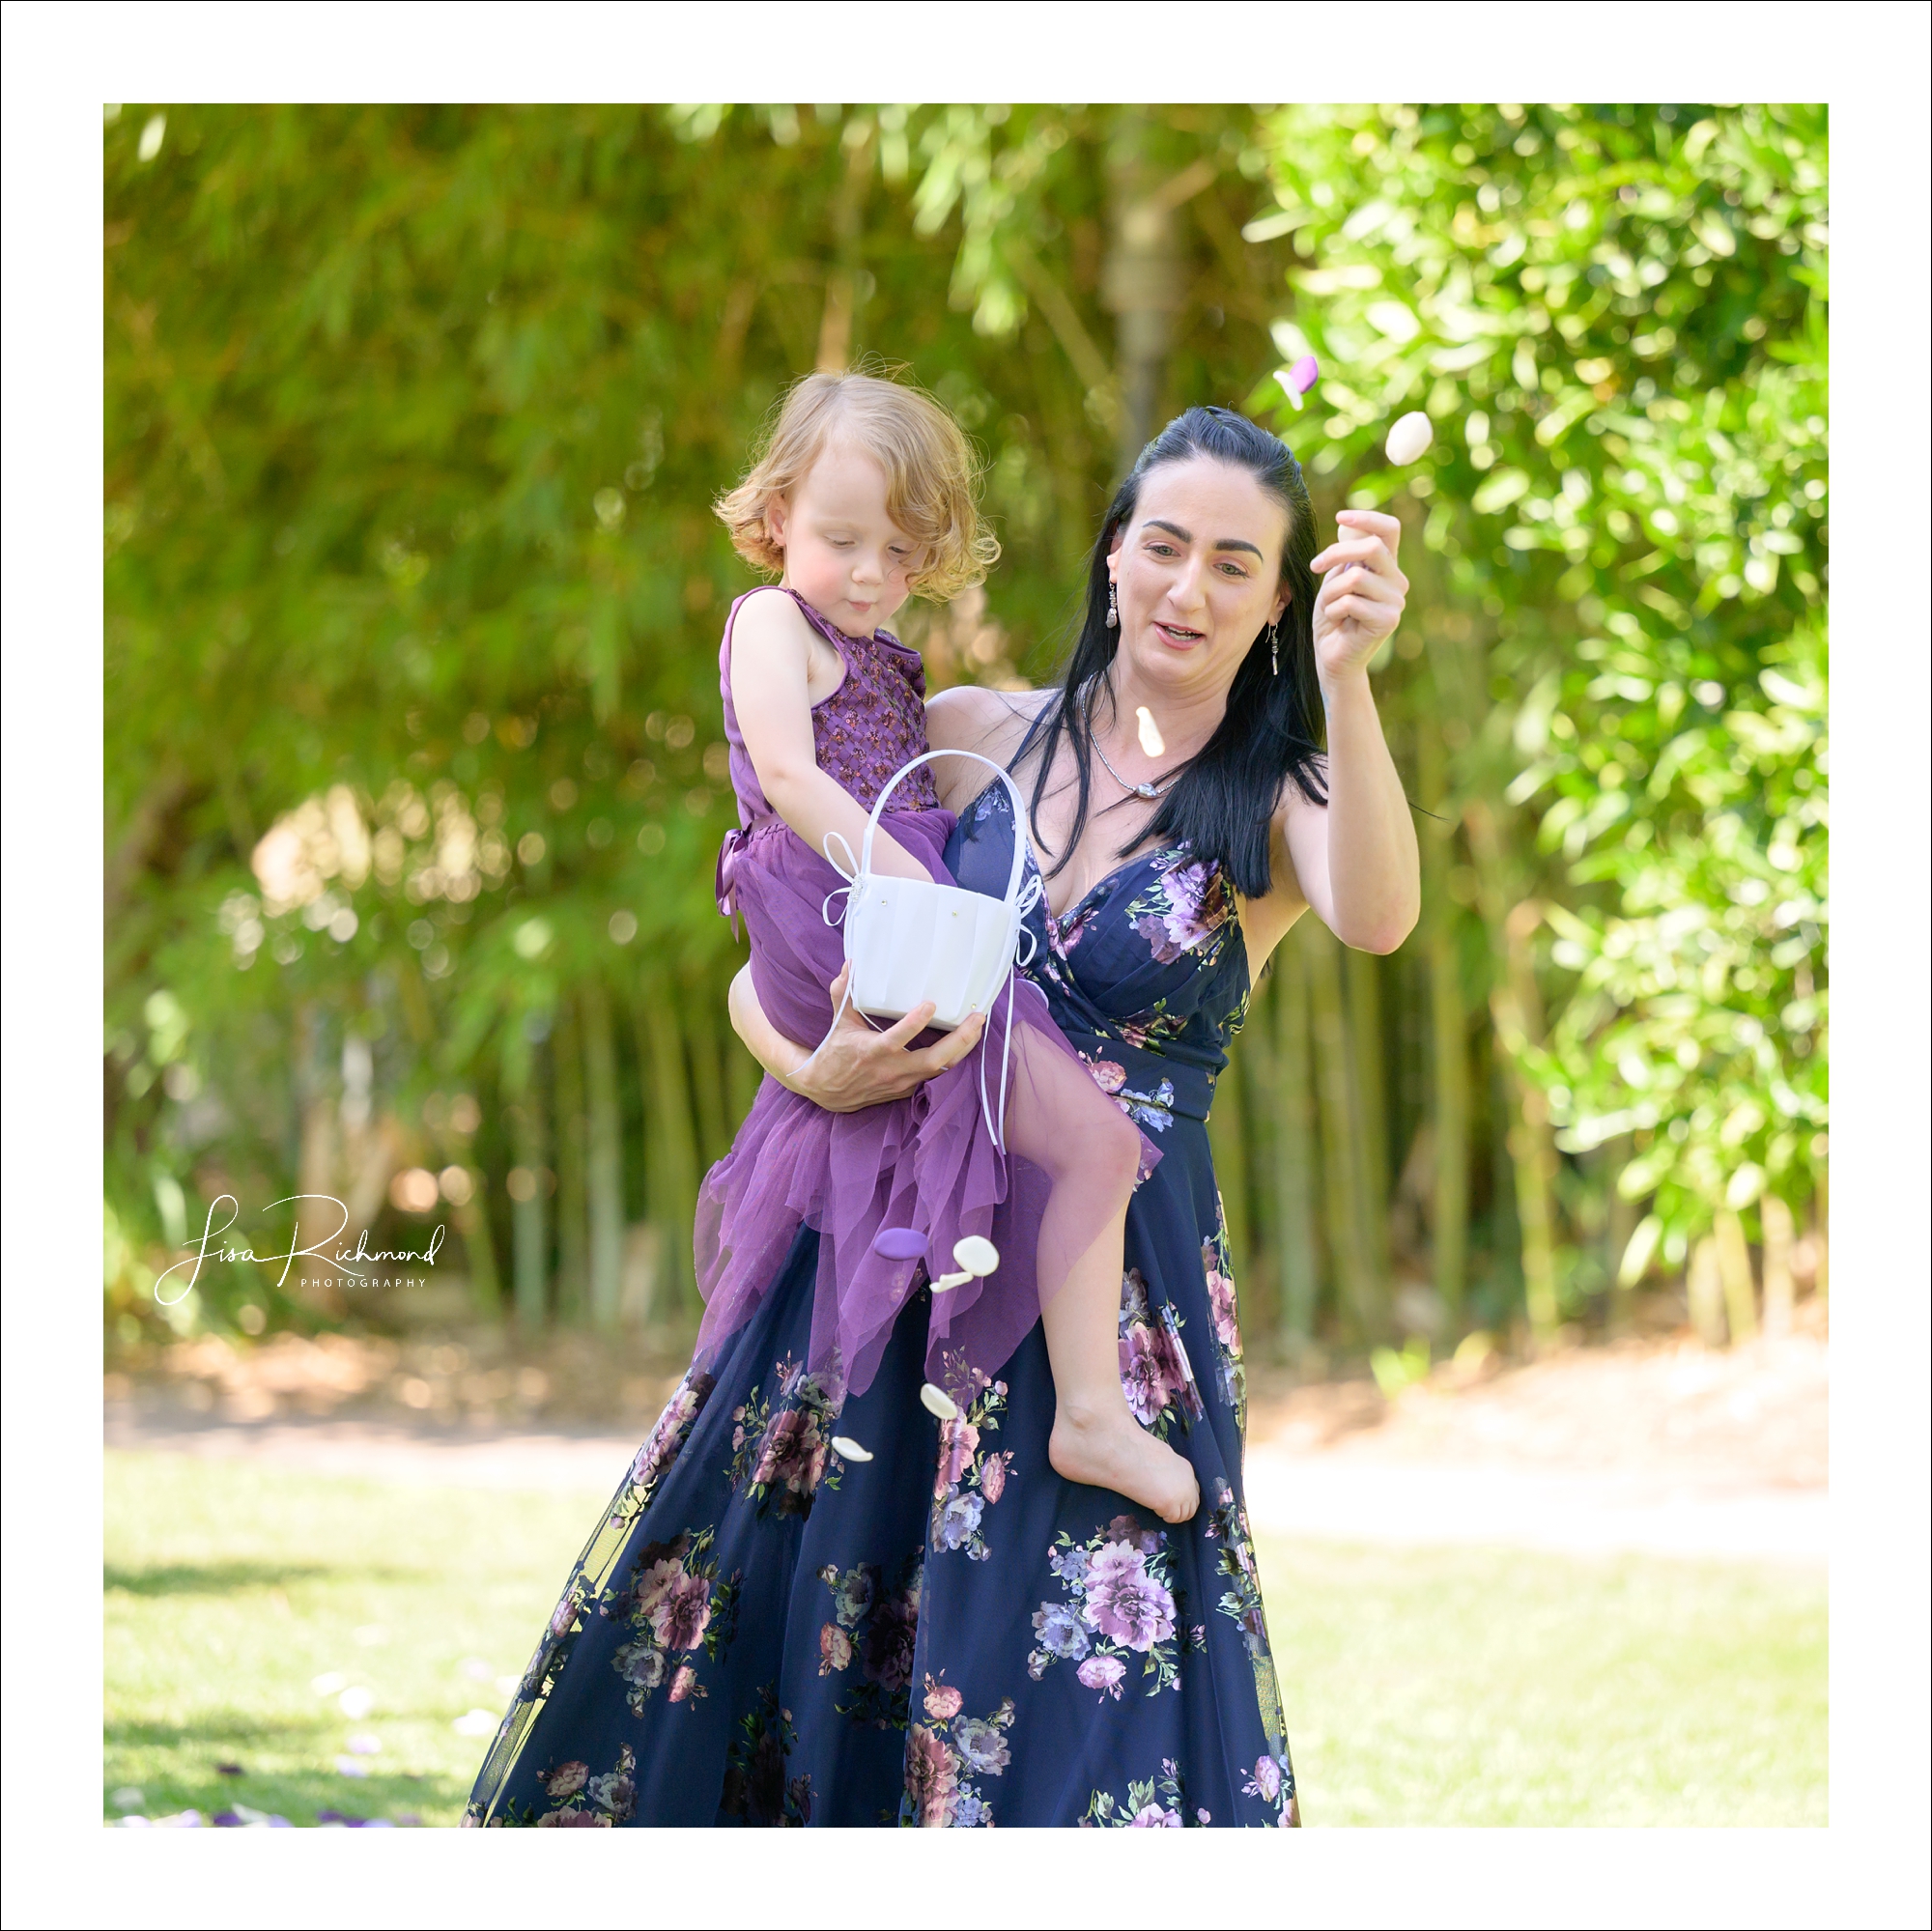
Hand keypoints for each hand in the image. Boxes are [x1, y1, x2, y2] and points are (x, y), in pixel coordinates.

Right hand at [777, 964, 986, 1113]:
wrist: (828, 1091)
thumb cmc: (835, 1052)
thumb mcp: (838, 1021)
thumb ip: (844, 993)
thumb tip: (851, 965)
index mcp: (872, 1051)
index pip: (897, 1039)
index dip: (915, 1023)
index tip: (931, 1004)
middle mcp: (892, 1070)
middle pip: (934, 1060)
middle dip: (960, 1040)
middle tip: (977, 1017)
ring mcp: (903, 1082)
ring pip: (942, 1069)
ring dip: (963, 1048)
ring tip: (977, 1025)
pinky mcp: (909, 1089)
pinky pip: (936, 1075)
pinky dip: (952, 1058)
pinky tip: (964, 1041)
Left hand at [1309, 509, 1408, 690]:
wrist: (1333, 658)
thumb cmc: (1333, 618)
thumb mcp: (1335, 580)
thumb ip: (1346, 557)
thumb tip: (1346, 528)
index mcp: (1386, 567)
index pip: (1390, 530)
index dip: (1367, 518)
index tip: (1340, 517)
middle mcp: (1397, 581)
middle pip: (1372, 547)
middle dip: (1336, 553)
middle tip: (1315, 566)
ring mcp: (1396, 601)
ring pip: (1356, 577)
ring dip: (1331, 591)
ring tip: (1329, 606)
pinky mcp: (1388, 620)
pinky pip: (1351, 601)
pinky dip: (1333, 610)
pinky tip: (1337, 621)